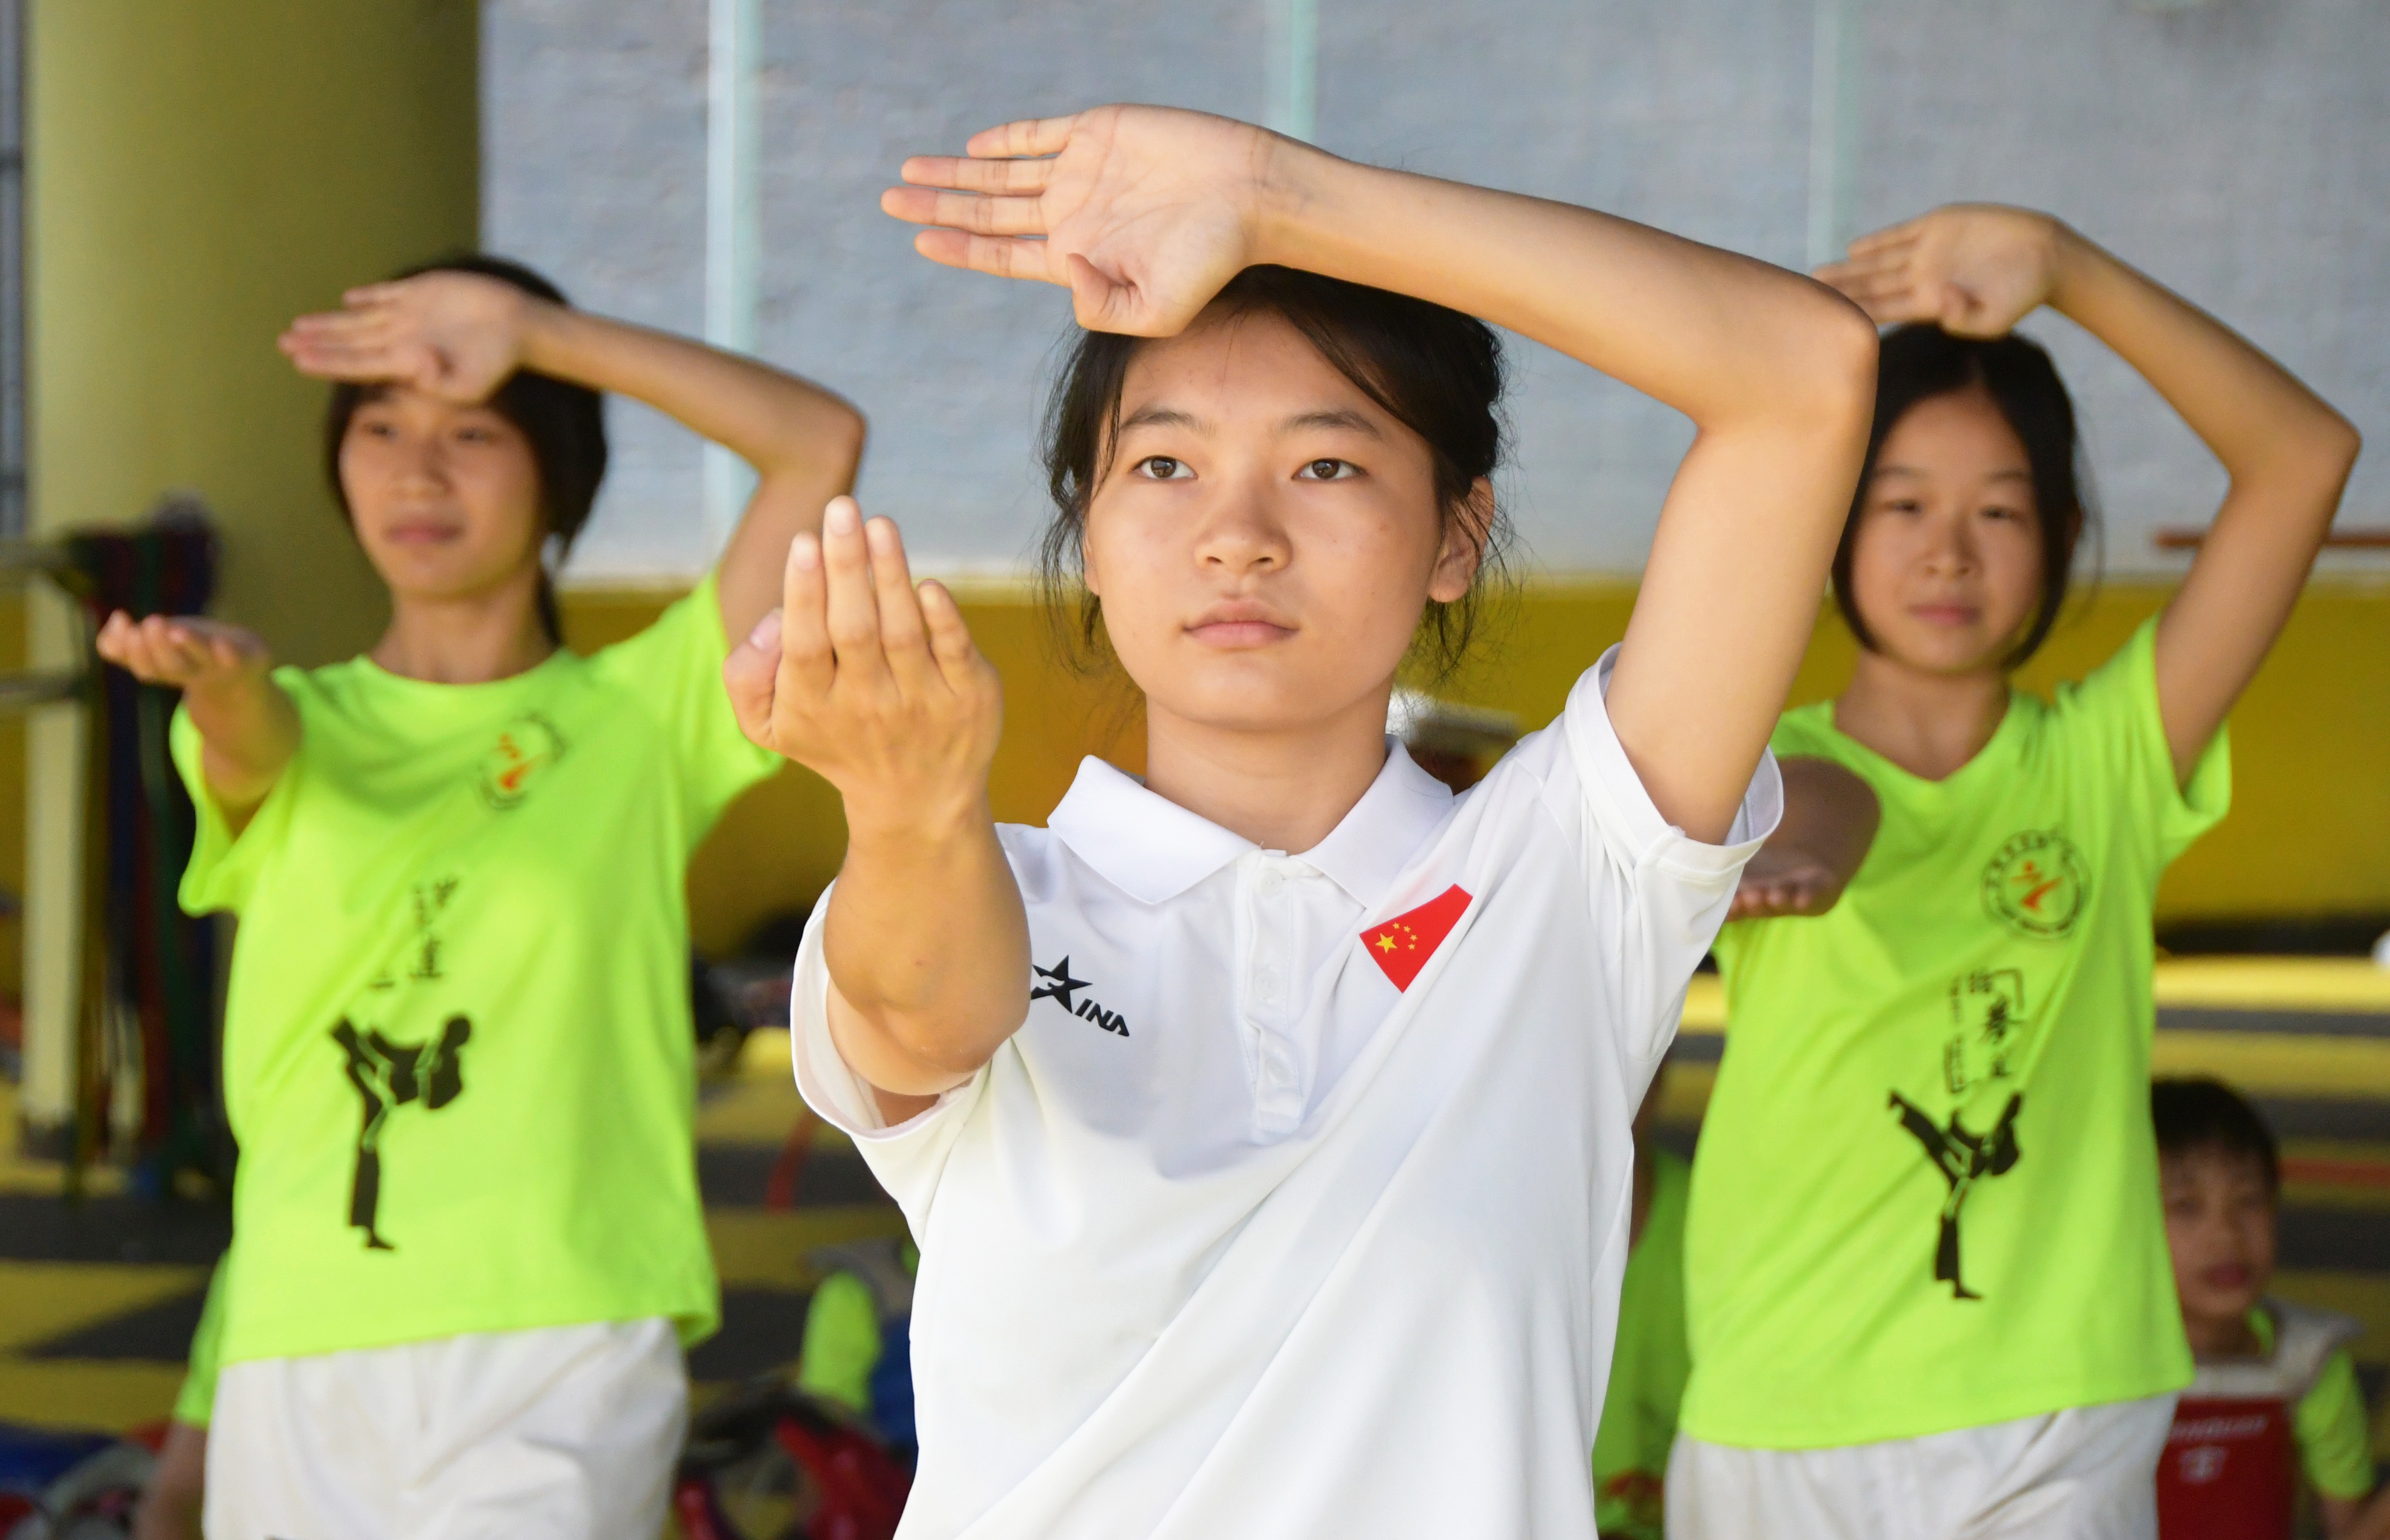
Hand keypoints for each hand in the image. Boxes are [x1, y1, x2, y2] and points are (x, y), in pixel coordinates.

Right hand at [95, 612, 272, 692]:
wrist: (247, 669)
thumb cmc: (193, 651)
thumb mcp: (160, 644)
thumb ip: (126, 640)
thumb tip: (117, 619)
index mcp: (169, 670)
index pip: (146, 667)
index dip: (132, 651)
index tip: (125, 623)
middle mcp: (195, 673)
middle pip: (173, 666)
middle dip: (159, 647)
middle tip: (150, 624)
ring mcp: (225, 668)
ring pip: (204, 661)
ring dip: (190, 646)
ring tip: (175, 630)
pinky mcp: (254, 660)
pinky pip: (242, 660)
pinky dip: (230, 654)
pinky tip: (221, 643)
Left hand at [278, 271, 538, 401]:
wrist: (522, 328)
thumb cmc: (500, 362)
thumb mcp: (473, 383)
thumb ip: (440, 379)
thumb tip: (412, 363)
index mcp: (408, 361)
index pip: (356, 361)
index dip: (325, 359)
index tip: (296, 358)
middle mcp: (403, 339)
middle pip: (349, 342)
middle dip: (316, 343)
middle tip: (281, 343)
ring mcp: (411, 315)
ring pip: (359, 320)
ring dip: (330, 324)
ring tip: (299, 326)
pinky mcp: (424, 292)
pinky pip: (388, 295)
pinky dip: (367, 297)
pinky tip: (348, 299)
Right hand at [724, 497, 1001, 829]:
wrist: (916, 798)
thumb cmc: (835, 737)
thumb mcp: (771, 725)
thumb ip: (747, 675)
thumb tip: (771, 620)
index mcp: (814, 705)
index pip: (806, 645)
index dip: (805, 593)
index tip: (804, 542)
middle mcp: (867, 705)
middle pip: (854, 630)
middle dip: (846, 566)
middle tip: (841, 507)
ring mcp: (921, 703)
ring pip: (902, 633)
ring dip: (891, 575)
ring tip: (879, 524)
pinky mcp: (968, 699)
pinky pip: (954, 653)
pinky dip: (942, 619)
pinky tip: (929, 585)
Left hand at [882, 105, 1280, 335]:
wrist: (1252, 195)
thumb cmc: (1212, 259)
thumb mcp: (1155, 310)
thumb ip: (1098, 304)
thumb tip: (1059, 266)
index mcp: (1077, 256)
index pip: (1001, 254)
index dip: (958, 245)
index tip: (917, 238)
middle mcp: (1072, 214)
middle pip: (988, 210)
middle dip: (937, 204)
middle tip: (887, 200)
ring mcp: (1082, 171)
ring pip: (1002, 171)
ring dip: (955, 172)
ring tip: (909, 171)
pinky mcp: (1099, 131)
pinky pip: (1041, 135)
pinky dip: (1006, 139)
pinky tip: (974, 146)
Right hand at [1727, 845, 1852, 921]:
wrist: (1808, 864)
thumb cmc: (1765, 868)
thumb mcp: (1738, 865)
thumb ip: (1718, 869)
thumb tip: (1687, 866)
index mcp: (1744, 898)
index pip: (1733, 906)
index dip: (1729, 908)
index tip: (1725, 905)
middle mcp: (1765, 902)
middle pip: (1757, 905)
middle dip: (1751, 903)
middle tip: (1745, 898)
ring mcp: (1790, 896)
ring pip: (1782, 900)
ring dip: (1776, 899)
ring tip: (1771, 895)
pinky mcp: (1815, 890)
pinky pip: (1811, 895)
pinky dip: (1807, 896)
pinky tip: (1803, 897)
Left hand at [1816, 205, 2065, 336]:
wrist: (2044, 256)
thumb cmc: (2022, 295)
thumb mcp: (1995, 316)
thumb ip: (1965, 317)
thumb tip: (1940, 304)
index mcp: (1929, 304)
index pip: (1882, 310)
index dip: (1854, 312)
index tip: (1826, 319)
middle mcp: (1921, 279)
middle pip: (1871, 287)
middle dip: (1839, 292)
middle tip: (1804, 297)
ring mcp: (1927, 253)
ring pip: (1878, 262)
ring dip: (1849, 269)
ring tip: (1816, 274)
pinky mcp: (1938, 226)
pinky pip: (1900, 235)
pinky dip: (1878, 241)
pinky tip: (1853, 248)